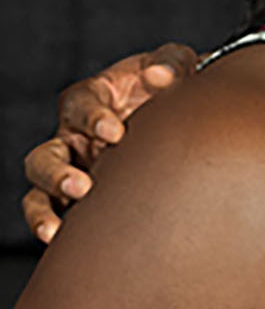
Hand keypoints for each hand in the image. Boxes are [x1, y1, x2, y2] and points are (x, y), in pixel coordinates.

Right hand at [21, 43, 196, 242]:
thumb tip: (159, 76)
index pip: (80, 105)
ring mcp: (73, 167)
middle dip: (57, 172)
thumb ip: (170, 64)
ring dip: (44, 209)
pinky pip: (54, 213)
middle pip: (45, 155)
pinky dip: (52, 226)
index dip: (93, 118)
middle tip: (82, 185)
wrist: (182, 113)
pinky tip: (62, 244)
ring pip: (38, 190)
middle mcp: (73, 136)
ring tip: (57, 229)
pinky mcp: (81, 193)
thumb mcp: (174, 65)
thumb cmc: (171, 83)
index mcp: (92, 98)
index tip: (115, 132)